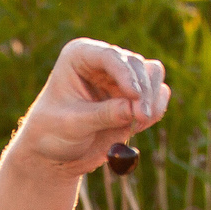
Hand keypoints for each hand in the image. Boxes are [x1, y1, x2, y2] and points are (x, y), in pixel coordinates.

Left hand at [7, 39, 171, 176]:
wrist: (54, 153)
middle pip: (136, 64)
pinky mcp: (134, 96)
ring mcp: (121, 78)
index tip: (135, 95)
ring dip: (152, 99)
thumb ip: (104, 115)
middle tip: (140, 117)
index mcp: (80, 56)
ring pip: (152, 74)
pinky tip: (139, 125)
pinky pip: (158, 94)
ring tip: (138, 122)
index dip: (126, 74)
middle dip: (142, 91)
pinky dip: (156, 108)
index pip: (109, 55)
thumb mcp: (73, 124)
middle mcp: (103, 61)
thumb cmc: (52, 132)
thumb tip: (136, 109)